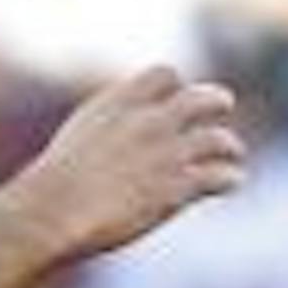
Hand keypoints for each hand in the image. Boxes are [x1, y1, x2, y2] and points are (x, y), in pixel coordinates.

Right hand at [15, 67, 246, 262]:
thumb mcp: (76, 139)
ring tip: (234, 153)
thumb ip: (103, 129)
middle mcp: (151, 120)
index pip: (165, 76)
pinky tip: (233, 181)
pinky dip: (230, 177)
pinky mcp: (176, 187)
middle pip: (200, 99)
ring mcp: (167, 153)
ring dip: (230, 145)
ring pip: (218, 139)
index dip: (175, 86)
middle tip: (222, 106)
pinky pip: (219, 176)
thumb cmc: (53, 186)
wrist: (54, 211)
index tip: (176, 96)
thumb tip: (105, 140)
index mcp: (123, 102)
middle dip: (215, 102)